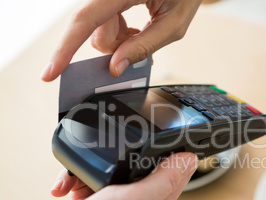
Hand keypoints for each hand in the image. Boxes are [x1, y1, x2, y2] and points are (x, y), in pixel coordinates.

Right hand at [24, 153, 197, 199]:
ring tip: (85, 174)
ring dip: (96, 164)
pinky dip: (77, 177)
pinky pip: (89, 176)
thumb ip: (164, 179)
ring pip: (113, 166)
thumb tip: (189, 159)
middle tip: (116, 152)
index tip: (168, 135)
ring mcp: (116, 199)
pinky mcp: (94, 198)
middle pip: (143, 163)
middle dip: (129, 152)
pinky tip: (70, 186)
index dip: (177, 152)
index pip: (177, 171)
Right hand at [41, 0, 201, 80]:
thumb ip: (145, 46)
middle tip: (139, 42)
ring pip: (97, 30)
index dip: (65, 49)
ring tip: (139, 32)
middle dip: (115, 47)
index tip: (50, 72)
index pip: (86, 19)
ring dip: (118, 40)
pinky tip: (132, 28)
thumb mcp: (173, 24)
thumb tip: (116, 67)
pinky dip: (117, 32)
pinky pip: (101, 22)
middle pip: (94, 30)